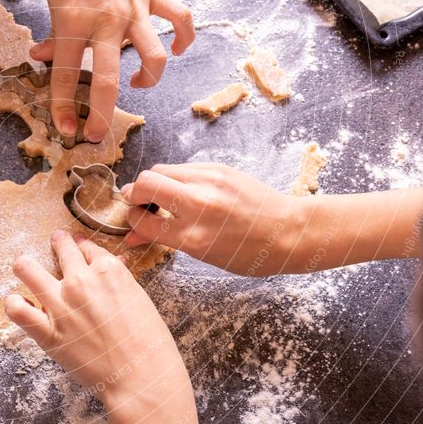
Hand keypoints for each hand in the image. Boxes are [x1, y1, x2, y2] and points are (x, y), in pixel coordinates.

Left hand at [5, 230, 197, 423]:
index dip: (81, 245)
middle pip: (61, 249)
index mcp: (108, 270)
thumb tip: (113, 264)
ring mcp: (61, 305)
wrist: (141, 377)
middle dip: (58, 243)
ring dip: (25, 266)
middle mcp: (81, 281)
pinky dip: (14, 304)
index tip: (77, 245)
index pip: (87, 247)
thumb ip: (120, 280)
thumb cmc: (149, 342)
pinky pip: (17, 310)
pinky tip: (18, 303)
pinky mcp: (47, 332)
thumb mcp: (140, 300)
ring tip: (25, 267)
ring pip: (26, 268)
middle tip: (56, 242)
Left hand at [34, 0, 194, 142]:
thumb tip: (44, 57)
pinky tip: (177, 52)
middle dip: (102, 115)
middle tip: (97, 134)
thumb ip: (53, 34)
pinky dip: (183, 39)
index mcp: (73, 22)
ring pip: (153, 56)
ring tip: (139, 85)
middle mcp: (105, 20)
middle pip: (107, 80)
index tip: (66, 128)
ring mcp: (134, 8)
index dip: (63, 107)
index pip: (65, 75)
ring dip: (149, 80)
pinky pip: (179, 20)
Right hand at [122, 163, 422, 274]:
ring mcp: (209, 183)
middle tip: (137, 202)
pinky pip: (183, 168)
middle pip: (145, 183)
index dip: (132, 218)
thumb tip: (134, 234)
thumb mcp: (204, 255)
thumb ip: (166, 240)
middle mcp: (198, 205)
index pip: (143, 219)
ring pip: (161, 170)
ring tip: (161, 197)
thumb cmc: (248, 253)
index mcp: (193, 236)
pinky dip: (176, 178)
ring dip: (153, 182)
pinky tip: (184, 192)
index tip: (133, 219)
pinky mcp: (218, 169)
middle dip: (134, 193)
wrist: (290, 231)